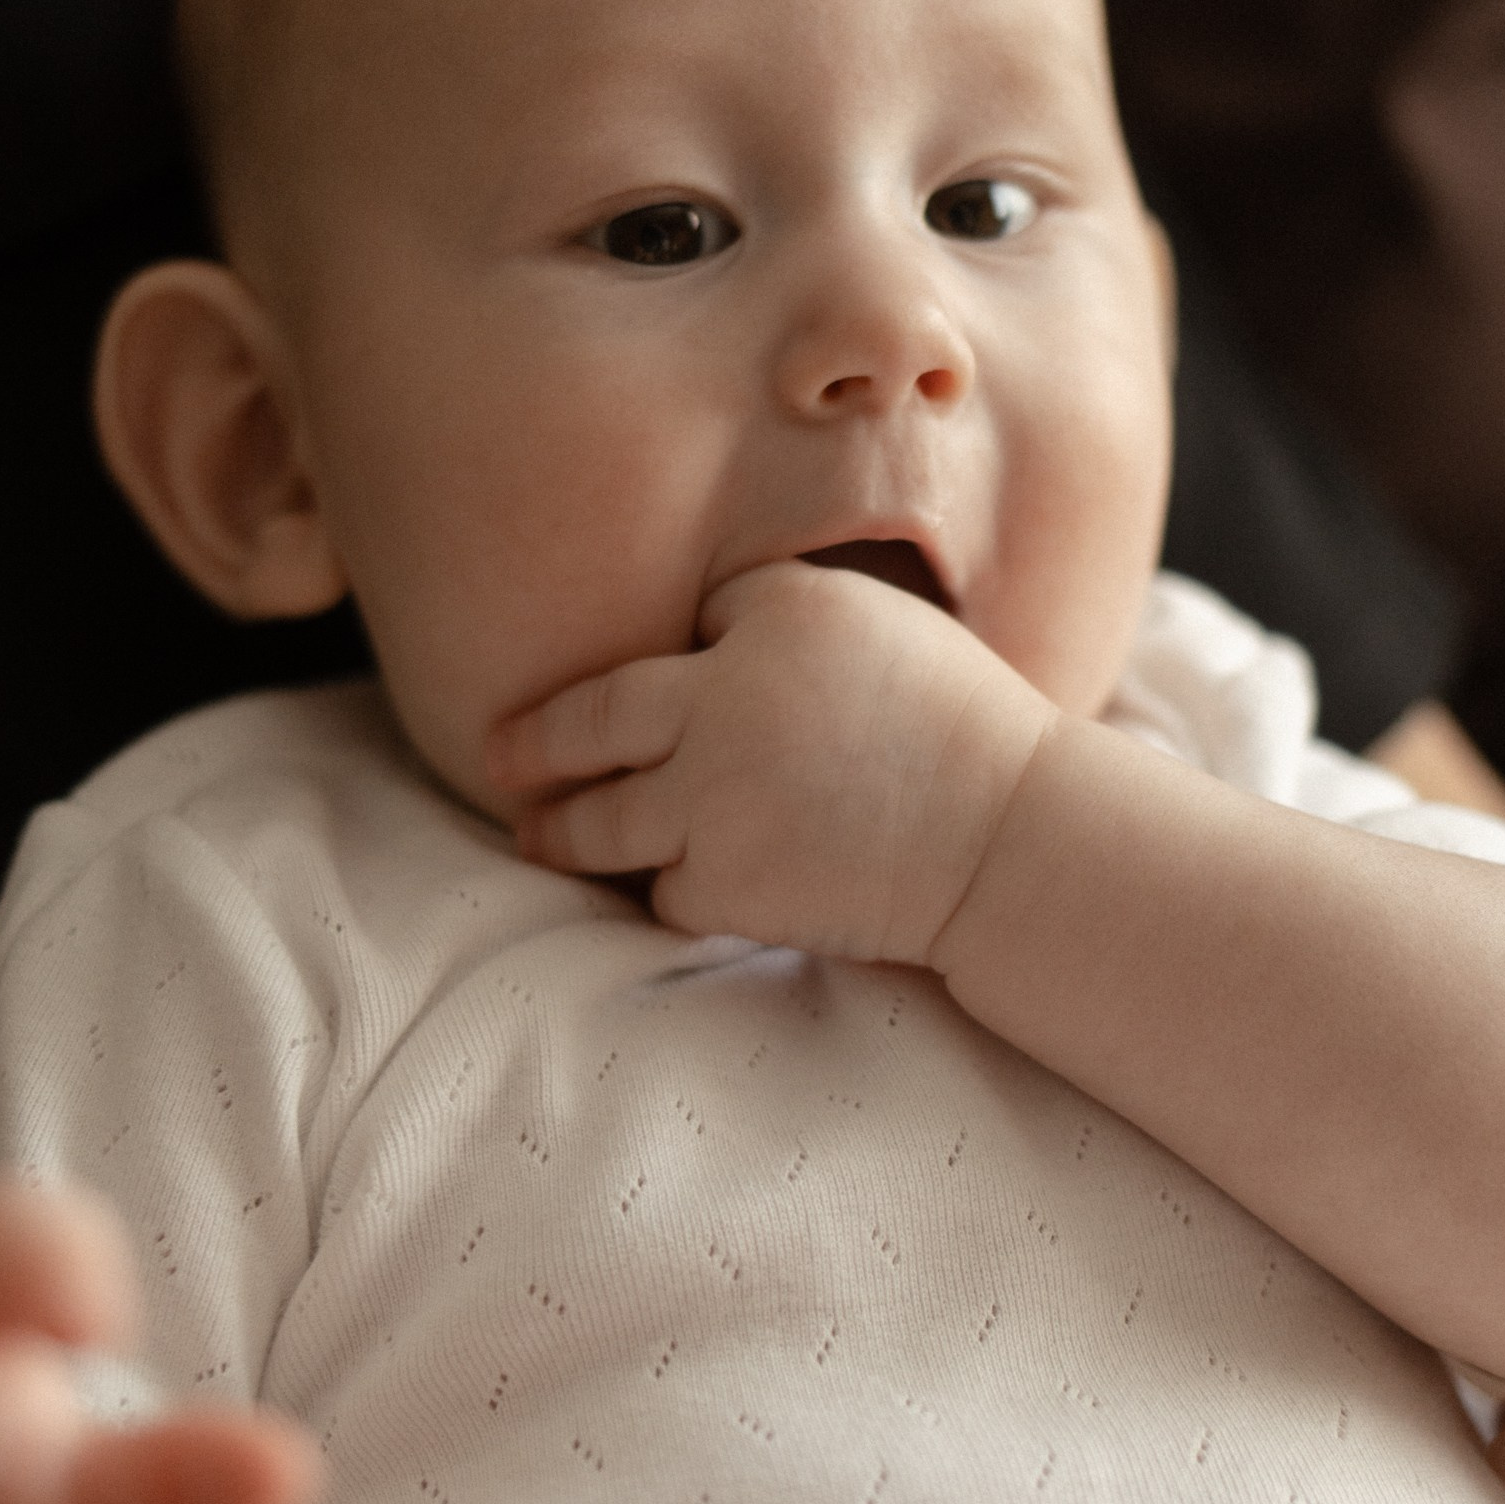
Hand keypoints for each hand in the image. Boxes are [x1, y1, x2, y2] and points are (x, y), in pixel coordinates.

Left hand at [490, 559, 1049, 963]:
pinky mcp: (727, 884)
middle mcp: (723, 699)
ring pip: (599, 823)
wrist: (1008, 838)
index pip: (675, 627)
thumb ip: (772, 613)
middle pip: (587, 722)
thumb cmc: (958, 723)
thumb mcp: (873, 619)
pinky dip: (667, 888)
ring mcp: (714, 798)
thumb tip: (689, 632)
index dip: (631, 665)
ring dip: (558, 832)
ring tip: (536, 835)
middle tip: (496, 757)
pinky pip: (665, 890)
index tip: (579, 694)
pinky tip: (663, 884)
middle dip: (529, 746)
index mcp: (771, 616)